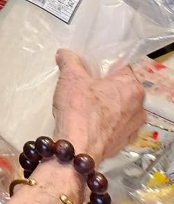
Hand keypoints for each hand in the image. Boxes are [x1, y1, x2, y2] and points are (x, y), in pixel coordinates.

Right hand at [52, 49, 144, 164]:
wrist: (77, 149)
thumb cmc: (79, 110)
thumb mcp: (70, 77)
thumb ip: (69, 60)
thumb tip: (65, 54)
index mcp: (131, 86)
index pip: (120, 67)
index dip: (102, 65)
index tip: (87, 68)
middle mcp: (138, 107)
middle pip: (120, 87)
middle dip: (102, 86)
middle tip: (83, 85)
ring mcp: (133, 127)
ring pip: (118, 107)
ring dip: (104, 104)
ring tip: (83, 104)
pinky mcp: (123, 142)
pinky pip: (114, 124)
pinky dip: (103, 121)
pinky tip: (87, 121)